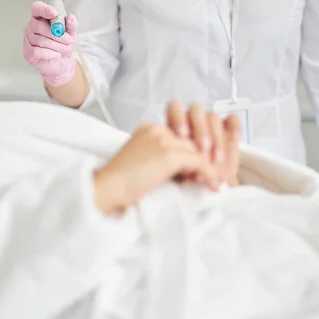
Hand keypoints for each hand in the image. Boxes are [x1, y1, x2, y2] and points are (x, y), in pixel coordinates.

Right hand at [23, 1, 77, 86]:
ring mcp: (28, 40)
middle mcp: (31, 27)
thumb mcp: (71, 34)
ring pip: (39, 40)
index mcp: (40, 17)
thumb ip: (71, 25)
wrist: (62, 63)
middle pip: (38, 26)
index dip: (44, 9)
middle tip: (68, 40)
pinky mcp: (28, 53)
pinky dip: (49, 53)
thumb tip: (70, 17)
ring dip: (56, 45)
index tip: (54, 13)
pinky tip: (56, 54)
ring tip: (65, 49)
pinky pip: (36, 51)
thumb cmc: (64, 45)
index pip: (36, 8)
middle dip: (56, 34)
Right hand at [93, 123, 219, 214]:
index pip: (177, 138)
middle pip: (189, 142)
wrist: (106, 188)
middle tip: (203, 180)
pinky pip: (200, 162)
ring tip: (210, 184)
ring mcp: (163, 140)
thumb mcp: (140, 163)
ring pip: (197, 150)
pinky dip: (209, 175)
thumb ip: (158, 159)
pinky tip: (213, 186)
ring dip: (207, 168)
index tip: (193, 174)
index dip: (188, 156)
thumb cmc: (118, 183)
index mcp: (147, 129)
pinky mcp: (169, 154)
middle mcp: (156, 129)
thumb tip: (184, 170)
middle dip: (199, 161)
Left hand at [165, 102, 241, 186]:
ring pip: (213, 116)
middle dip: (200, 129)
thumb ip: (179, 163)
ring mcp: (211, 123)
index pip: (175, 108)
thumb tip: (184, 169)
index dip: (178, 118)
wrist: (208, 181)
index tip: (182, 135)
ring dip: (215, 136)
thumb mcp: (180, 172)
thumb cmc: (188, 175)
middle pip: (196, 110)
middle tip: (202, 148)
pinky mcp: (229, 128)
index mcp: (176, 125)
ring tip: (216, 158)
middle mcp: (194, 120)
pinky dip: (235, 127)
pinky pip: (233, 120)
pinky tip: (234, 139)